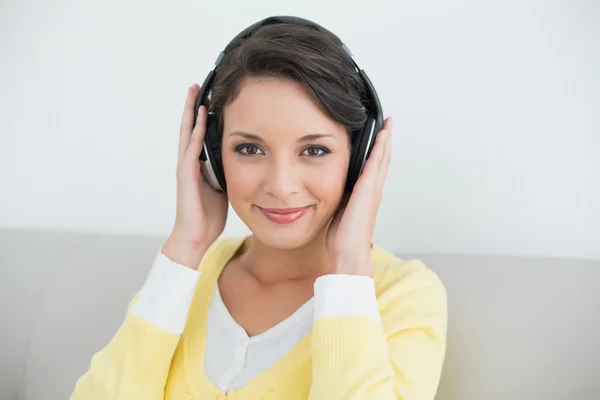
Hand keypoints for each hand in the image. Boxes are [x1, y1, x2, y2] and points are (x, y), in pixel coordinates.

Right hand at [162, 84, 227, 268]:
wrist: (196, 237)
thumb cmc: (208, 215)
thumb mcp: (223, 187)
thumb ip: (227, 171)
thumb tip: (243, 160)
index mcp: (198, 164)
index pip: (199, 134)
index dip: (203, 116)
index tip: (210, 97)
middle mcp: (189, 162)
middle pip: (190, 127)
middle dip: (194, 106)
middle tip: (198, 85)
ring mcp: (185, 167)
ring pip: (188, 132)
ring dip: (192, 111)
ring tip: (196, 91)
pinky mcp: (186, 175)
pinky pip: (192, 148)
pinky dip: (197, 130)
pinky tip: (202, 115)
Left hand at [326, 118, 392, 275]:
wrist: (349, 253)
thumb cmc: (343, 238)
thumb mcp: (339, 212)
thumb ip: (339, 199)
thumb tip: (329, 190)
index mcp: (365, 196)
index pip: (373, 169)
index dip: (377, 153)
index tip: (379, 138)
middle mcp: (372, 191)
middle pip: (382, 161)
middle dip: (385, 142)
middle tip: (388, 125)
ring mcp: (372, 190)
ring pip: (382, 159)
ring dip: (385, 141)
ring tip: (388, 125)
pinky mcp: (368, 190)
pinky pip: (375, 164)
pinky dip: (380, 149)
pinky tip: (382, 136)